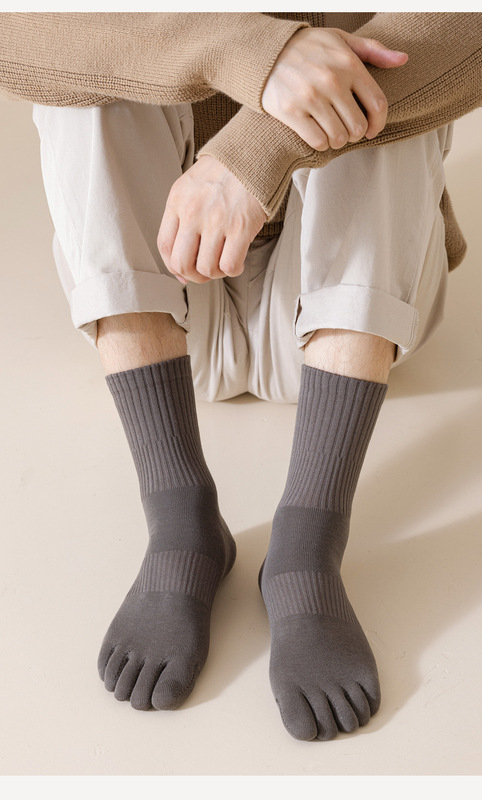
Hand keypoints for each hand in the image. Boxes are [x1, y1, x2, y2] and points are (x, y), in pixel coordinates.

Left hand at [158, 155, 266, 283]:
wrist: (255, 152)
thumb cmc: (226, 171)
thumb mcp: (192, 186)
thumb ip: (183, 217)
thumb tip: (181, 262)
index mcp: (177, 201)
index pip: (164, 245)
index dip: (172, 265)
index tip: (183, 271)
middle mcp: (193, 212)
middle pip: (181, 262)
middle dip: (193, 275)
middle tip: (204, 272)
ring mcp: (216, 221)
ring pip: (206, 268)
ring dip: (215, 273)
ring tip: (223, 263)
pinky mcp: (240, 228)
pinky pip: (229, 265)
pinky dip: (233, 270)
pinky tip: (237, 261)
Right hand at [261, 27, 407, 150]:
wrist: (265, 51)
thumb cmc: (308, 48)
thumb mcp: (341, 40)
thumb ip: (372, 51)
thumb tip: (403, 60)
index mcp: (348, 64)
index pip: (377, 105)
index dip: (379, 124)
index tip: (372, 130)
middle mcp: (332, 80)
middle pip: (358, 127)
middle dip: (355, 134)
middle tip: (346, 130)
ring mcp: (311, 97)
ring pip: (339, 138)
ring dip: (337, 140)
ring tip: (331, 132)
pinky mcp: (292, 112)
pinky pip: (318, 141)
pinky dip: (321, 143)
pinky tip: (317, 134)